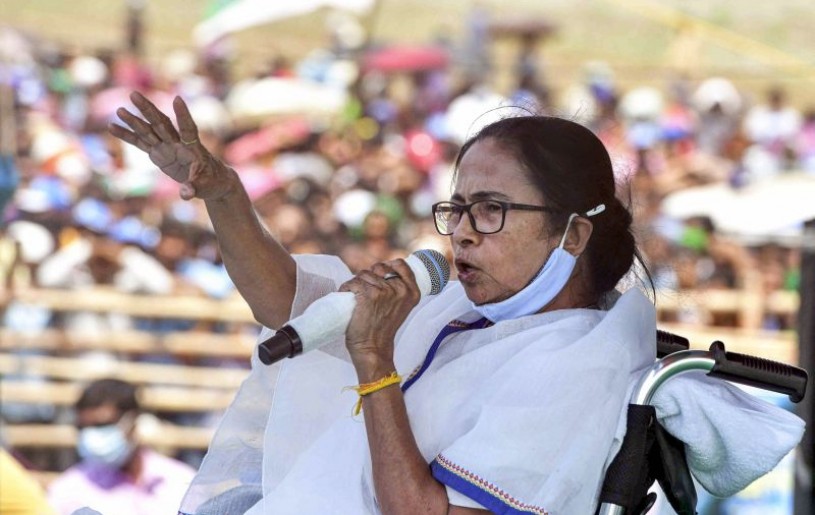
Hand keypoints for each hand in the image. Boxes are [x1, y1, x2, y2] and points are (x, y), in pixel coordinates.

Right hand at [109, 91, 233, 200]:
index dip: (183, 115)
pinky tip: (112, 126)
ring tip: (120, 110)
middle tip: (134, 94)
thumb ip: (194, 187)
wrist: (211, 180)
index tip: (177, 99)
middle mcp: (178, 143)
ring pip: (149, 130)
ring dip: (135, 120)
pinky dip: (127, 136)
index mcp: (193, 147)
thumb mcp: (205, 187)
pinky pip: (141, 143)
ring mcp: (167, 146)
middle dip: (148, 110)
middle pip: (162, 123)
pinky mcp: (158, 153)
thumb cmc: (212, 181)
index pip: (188, 129)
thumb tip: (186, 194)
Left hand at [340, 259, 419, 372]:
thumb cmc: (382, 328)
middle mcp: (401, 289)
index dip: (386, 266)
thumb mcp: (399, 306)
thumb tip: (382, 270)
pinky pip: (352, 282)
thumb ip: (397, 289)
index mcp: (412, 292)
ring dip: (356, 283)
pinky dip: (346, 288)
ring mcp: (385, 291)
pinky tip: (347, 296)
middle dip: (368, 276)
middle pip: (378, 268)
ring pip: (363, 274)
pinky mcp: (369, 294)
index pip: (400, 264)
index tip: (378, 275)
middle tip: (365, 292)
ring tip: (356, 298)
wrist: (373, 348)